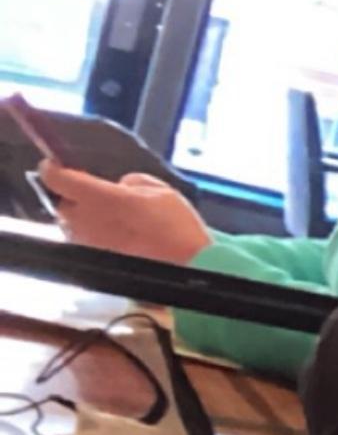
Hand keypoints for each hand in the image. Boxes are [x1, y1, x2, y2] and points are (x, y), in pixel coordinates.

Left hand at [35, 164, 212, 263]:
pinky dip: (96, 237)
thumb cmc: (177, 228)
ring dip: (85, 220)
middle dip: (75, 199)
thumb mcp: (161, 192)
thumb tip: (121, 186)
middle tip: (99, 198)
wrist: (186, 269)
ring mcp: (87, 243)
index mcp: (100, 197)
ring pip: (72, 225)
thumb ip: (133, 182)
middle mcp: (85, 221)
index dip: (54, 169)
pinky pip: (85, 242)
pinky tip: (118, 238)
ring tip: (113, 221)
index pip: (57, 178)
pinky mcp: (94, 260)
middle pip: (63, 204)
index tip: (58, 165)